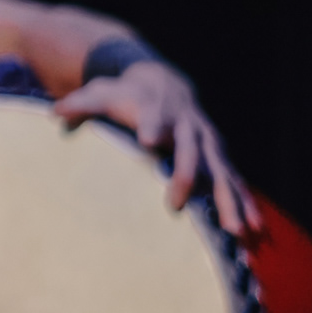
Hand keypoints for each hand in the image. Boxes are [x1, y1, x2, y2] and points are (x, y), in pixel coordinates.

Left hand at [56, 58, 257, 239]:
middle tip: (177, 205)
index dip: (151, 127)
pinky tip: (256, 230)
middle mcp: (187, 127)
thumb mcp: (101, 93)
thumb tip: (55, 112)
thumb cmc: (125, 94)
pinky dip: (246, 204)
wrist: (162, 80)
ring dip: (228, 202)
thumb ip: (81, 104)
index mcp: (156, 110)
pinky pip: (235, 182)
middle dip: (185, 177)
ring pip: (221, 173)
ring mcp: (206, 143)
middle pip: (188, 153)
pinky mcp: (218, 156)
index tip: (146, 140)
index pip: (152, 118)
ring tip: (236, 232)